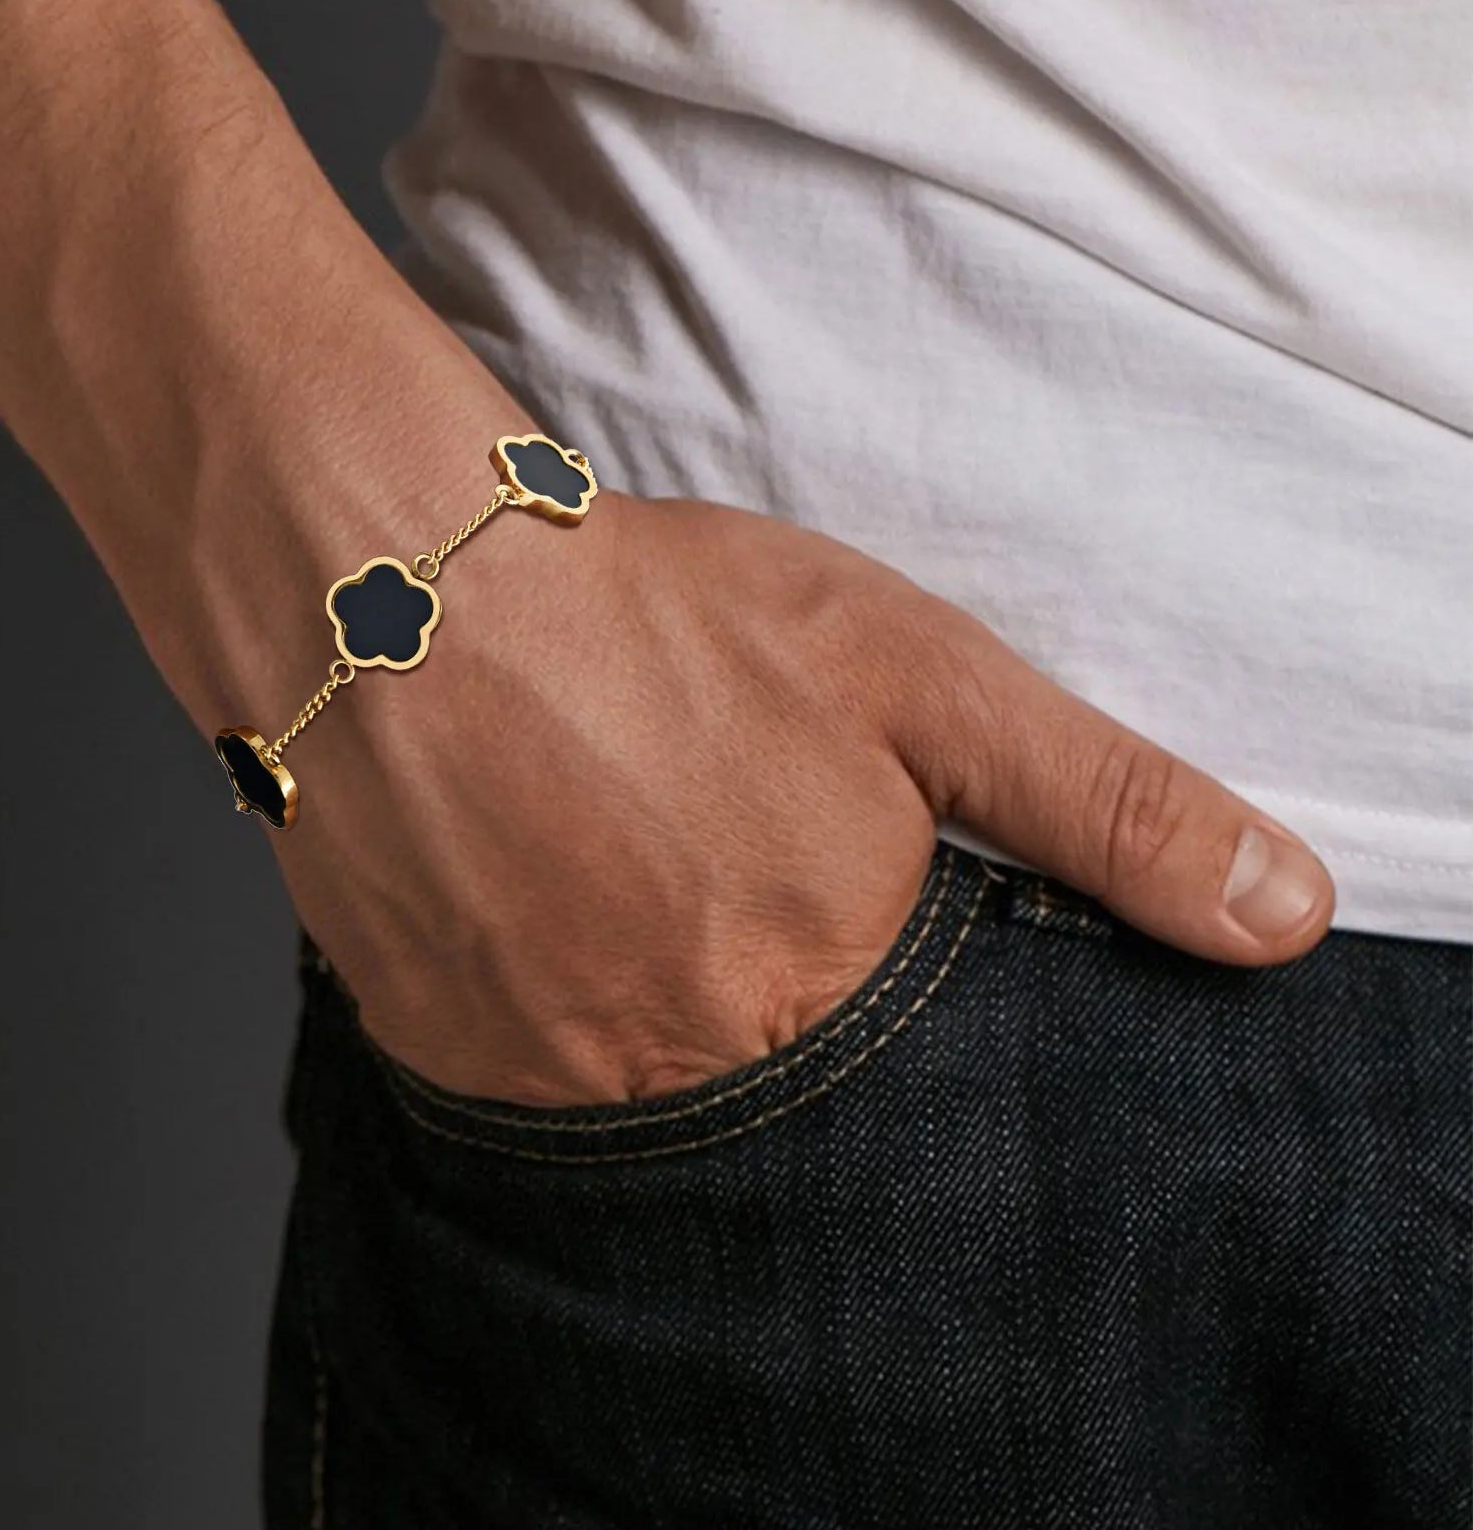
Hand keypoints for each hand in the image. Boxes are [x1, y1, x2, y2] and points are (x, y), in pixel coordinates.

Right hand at [201, 413, 1334, 1107]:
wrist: (389, 589)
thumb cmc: (660, 620)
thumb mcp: (918, 681)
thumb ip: (1102, 808)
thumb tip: (1282, 920)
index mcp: (820, 995)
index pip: (913, 1074)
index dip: (871, 965)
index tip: (813, 892)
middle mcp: (682, 1070)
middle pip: (772, 1083)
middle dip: (759, 983)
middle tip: (698, 858)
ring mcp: (546, 1077)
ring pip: (646, 1081)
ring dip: (649, 992)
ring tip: (616, 866)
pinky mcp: (438, 1052)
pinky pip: (530, 1074)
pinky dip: (552, 1002)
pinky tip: (539, 893)